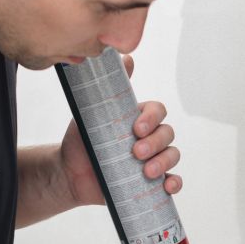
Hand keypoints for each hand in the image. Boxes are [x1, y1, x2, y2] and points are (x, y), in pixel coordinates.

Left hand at [60, 54, 182, 206]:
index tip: (136, 128)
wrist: (70, 173)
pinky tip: (166, 187)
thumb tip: (127, 57)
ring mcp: (153, 159)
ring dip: (164, 162)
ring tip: (146, 172)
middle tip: (136, 152)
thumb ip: (110, 88)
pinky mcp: (151, 182)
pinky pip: (173, 181)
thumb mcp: (92, 112)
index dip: (151, 118)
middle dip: (155, 142)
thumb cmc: (83, 140)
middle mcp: (150, 137)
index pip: (158, 110)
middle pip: (167, 133)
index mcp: (139, 118)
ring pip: (172, 155)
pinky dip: (174, 184)